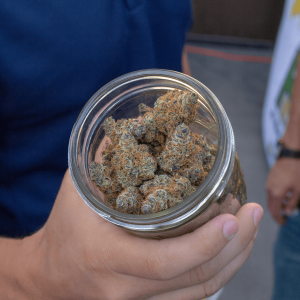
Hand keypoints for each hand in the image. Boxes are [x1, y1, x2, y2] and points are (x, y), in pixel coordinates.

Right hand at [15, 170, 261, 299]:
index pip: (167, 260)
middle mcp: (126, 288)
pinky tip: (228, 248)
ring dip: (233, 258)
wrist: (50, 275)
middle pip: (196, 278)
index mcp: (108, 257)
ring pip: (201, 290)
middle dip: (234, 246)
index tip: (232, 216)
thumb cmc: (64, 228)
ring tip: (249, 227)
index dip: (205, 242)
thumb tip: (134, 125)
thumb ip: (105, 158)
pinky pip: (192, 295)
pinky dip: (217, 271)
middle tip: (253, 214)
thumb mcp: (77, 189)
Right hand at [266, 158, 299, 223]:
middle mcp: (269, 189)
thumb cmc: (296, 171)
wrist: (291, 155)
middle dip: (276, 213)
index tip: (283, 223)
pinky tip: (284, 196)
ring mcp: (268, 184)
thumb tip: (287, 213)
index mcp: (276, 193)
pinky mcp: (270, 179)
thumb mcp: (298, 190)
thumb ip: (292, 203)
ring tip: (285, 207)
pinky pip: (271, 192)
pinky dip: (276, 197)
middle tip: (283, 218)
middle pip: (270, 206)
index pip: (274, 211)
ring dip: (276, 205)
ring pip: (270, 199)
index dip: (278, 219)